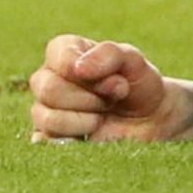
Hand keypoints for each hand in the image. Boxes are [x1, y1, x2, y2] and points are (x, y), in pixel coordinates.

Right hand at [29, 37, 175, 143]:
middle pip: (48, 89)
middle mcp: (49, 79)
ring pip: (46, 117)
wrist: (147, 121)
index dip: (83, 67)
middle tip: (112, 97)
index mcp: (67, 52)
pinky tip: (92, 131)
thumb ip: (110, 55)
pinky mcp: (47, 137)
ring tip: (103, 114)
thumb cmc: (138, 85)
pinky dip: (76, 136)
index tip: (113, 78)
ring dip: (85, 118)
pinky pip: (47, 140)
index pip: (57, 52)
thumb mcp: (135, 61)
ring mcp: (45, 109)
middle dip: (89, 97)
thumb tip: (78, 68)